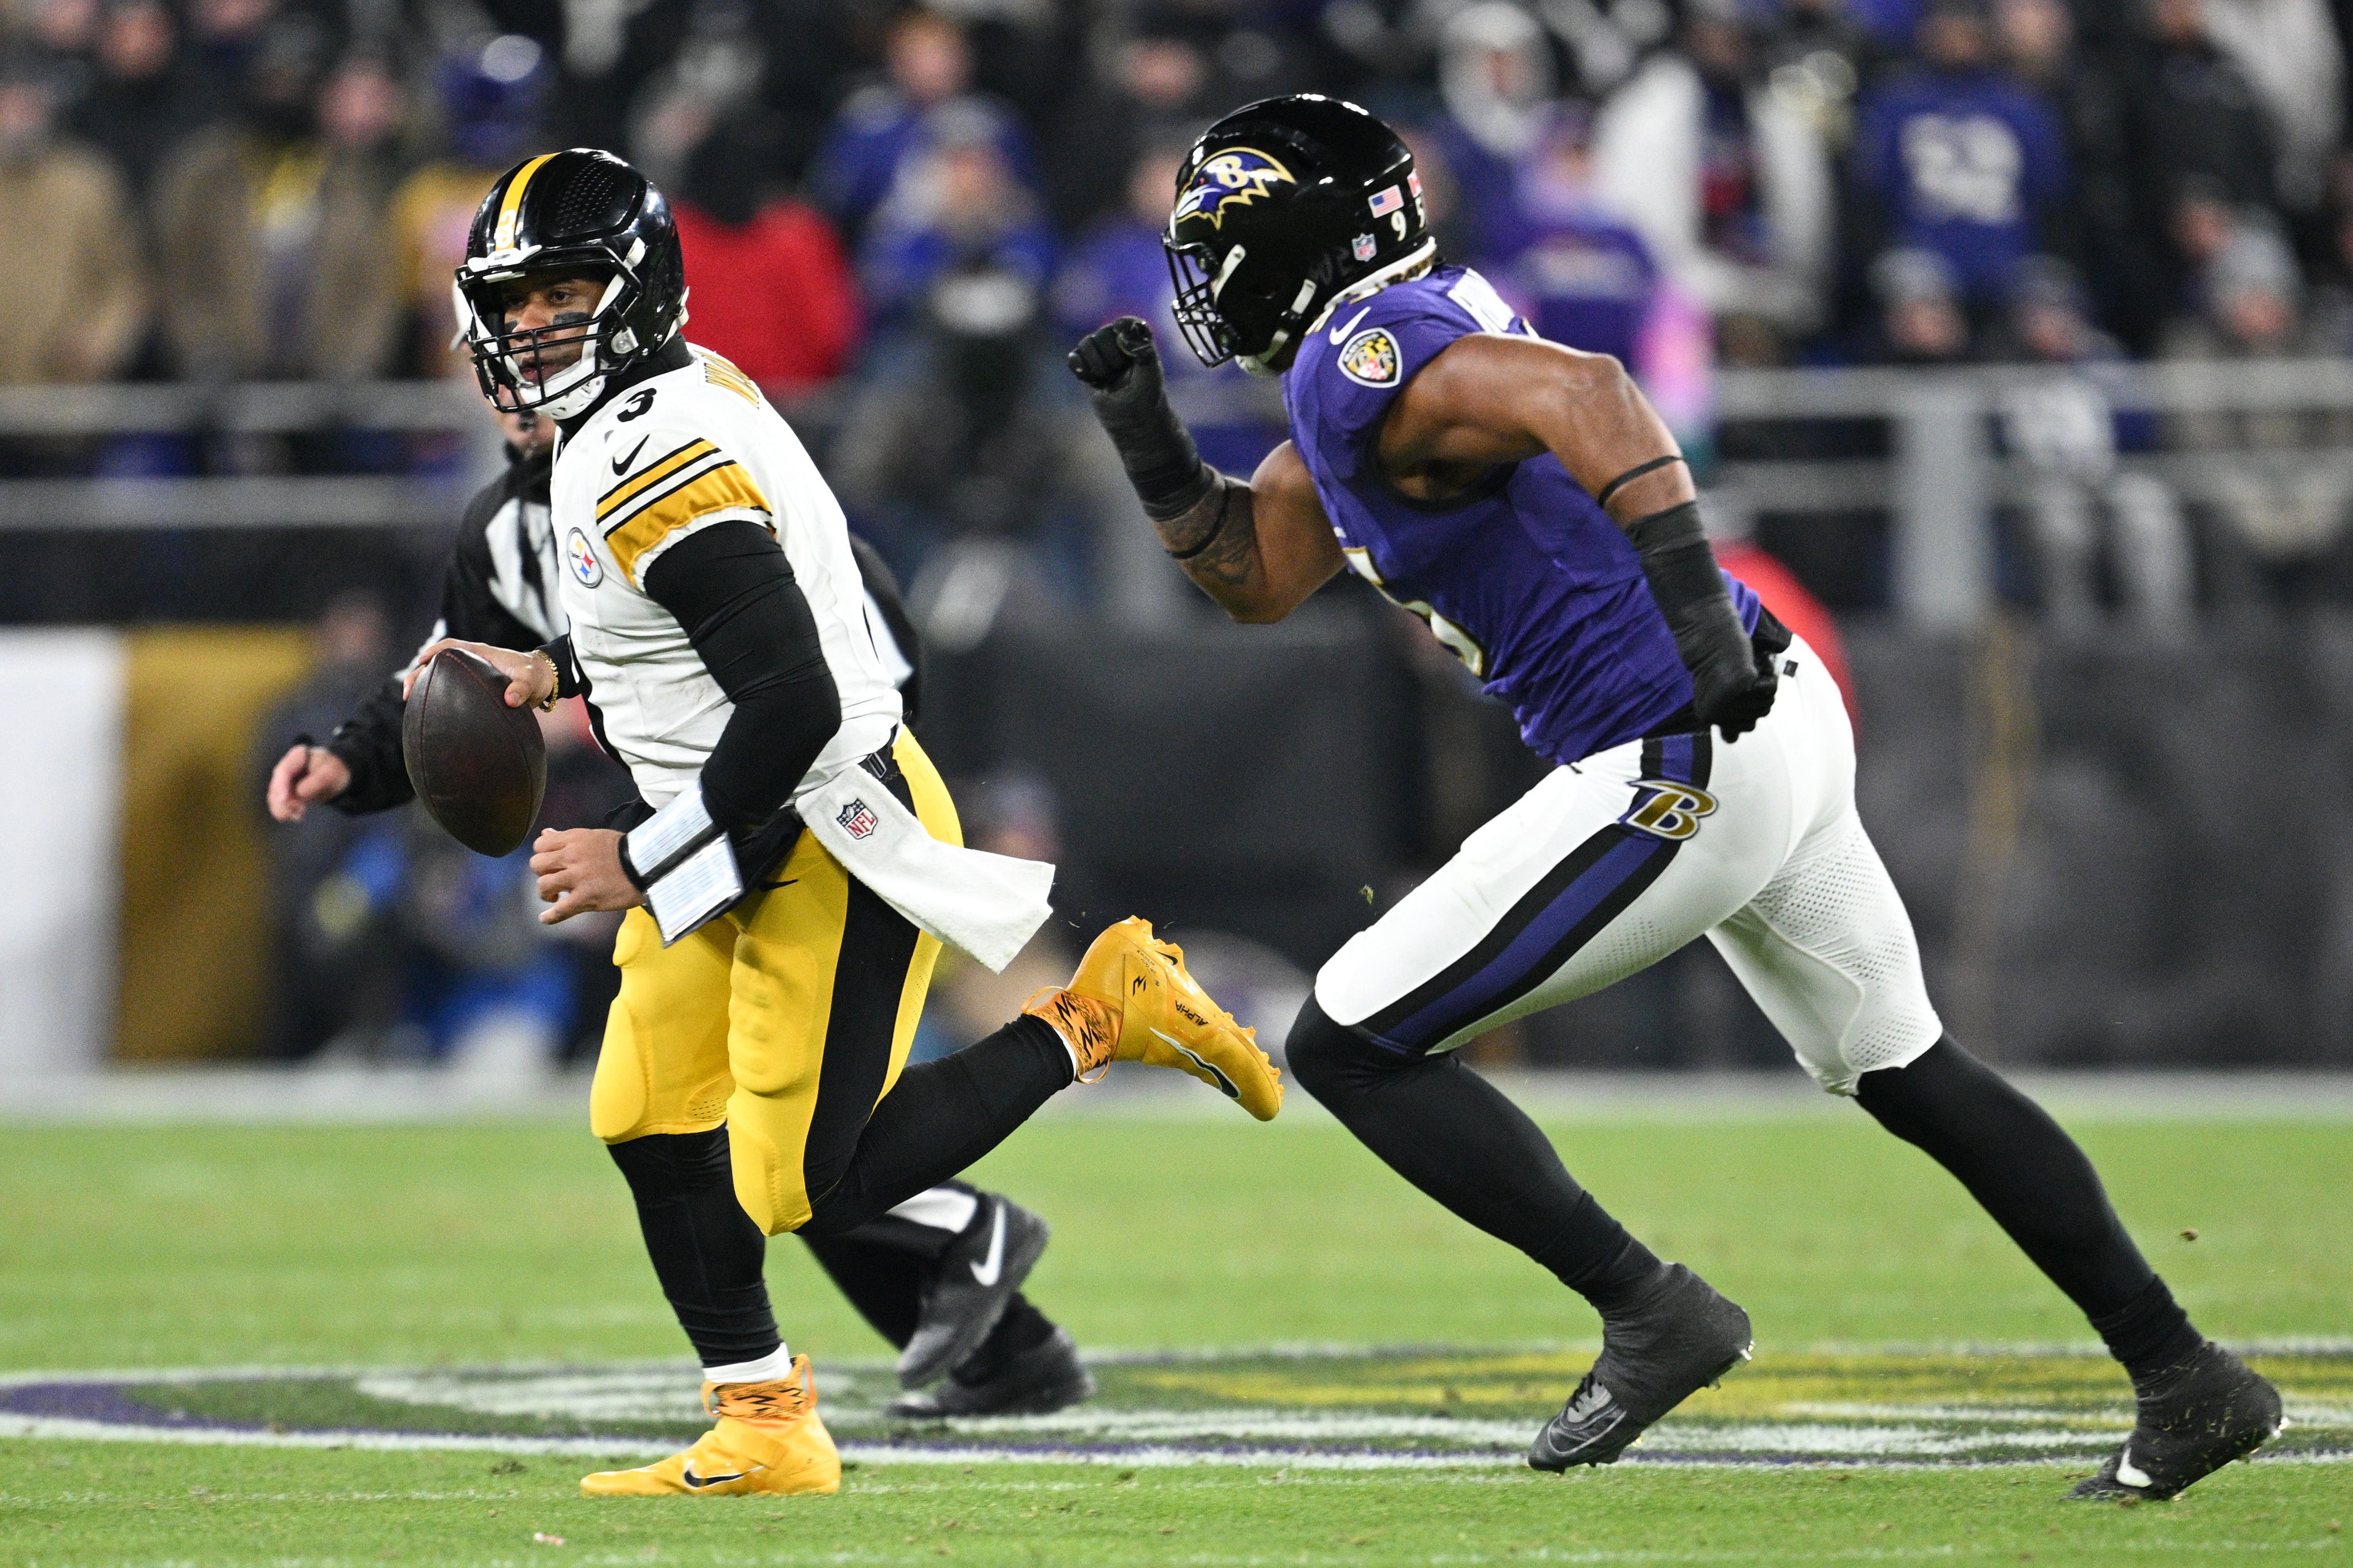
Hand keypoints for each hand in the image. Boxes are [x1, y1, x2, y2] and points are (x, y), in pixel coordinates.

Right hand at [267, 744, 350, 820]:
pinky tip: (297, 816)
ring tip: (299, 816)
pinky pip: (279, 804)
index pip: (284, 771)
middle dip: (283, 802)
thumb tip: (299, 792)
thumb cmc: (334, 770)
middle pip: (275, 785)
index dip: (281, 786)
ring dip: (283, 809)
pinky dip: (285, 812)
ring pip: (274, 797)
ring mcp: (283, 780)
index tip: (284, 800)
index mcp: (297, 756)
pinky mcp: (284, 793)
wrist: (336, 776)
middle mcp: (285, 767)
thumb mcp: (332, 772)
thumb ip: (317, 781)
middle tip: (298, 812)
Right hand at [403, 638, 551, 709]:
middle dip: (419, 673)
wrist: (544, 681)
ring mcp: (472, 674)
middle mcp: (473, 662)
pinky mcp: (473, 687)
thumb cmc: (536, 676)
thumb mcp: (531, 680)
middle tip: (407, 692)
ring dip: (425, 686)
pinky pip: (451, 689)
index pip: (452, 646)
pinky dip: (438, 697)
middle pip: (439, 663)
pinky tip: (431, 712)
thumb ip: (522, 688)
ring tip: (411, 704)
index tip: (420, 661)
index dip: (434, 651)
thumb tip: (511, 700)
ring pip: (442, 677)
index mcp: (481, 653)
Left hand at [530, 828, 643, 924]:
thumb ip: (568, 837)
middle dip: (542, 873)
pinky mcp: (585, 898)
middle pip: (537, 865)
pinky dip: (550, 916)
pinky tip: (545, 918)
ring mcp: (578, 878)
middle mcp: (572, 857)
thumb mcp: (594, 836)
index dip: (542, 854)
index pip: (540, 845)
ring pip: (543, 885)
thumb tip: (546, 833)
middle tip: (555, 878)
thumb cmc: (622, 850)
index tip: (551, 862)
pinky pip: (560, 910)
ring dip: (546, 893)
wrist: (645, 866)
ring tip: (555, 897)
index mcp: (574, 840)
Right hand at [1067, 316, 1161, 401]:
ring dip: (1097, 364)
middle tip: (1118, 371)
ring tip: (1107, 378)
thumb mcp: (1150, 374)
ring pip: (1087, 343)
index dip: (1122, 327)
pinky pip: (1074, 358)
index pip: (1127, 323)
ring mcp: (1100, 353)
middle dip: (1109, 354)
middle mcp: (1117, 342)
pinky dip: (1080, 368)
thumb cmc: (1146, 396)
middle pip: (1104, 333)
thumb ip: (1143, 351)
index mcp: (1137, 340)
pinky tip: (1092, 380)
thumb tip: (1124, 333)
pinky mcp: (1085, 366)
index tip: (1121, 336)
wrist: (1133, 419)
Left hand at [1689, 641, 1778, 742]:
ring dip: (1764, 683)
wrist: (1709, 638)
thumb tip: (1731, 740)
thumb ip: (1730, 720)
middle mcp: (1714, 715)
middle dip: (1759, 695)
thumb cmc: (1719, 666)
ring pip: (1766, 703)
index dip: (1751, 706)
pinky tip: (1753, 665)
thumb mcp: (1725, 697)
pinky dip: (1767, 674)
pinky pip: (1768, 688)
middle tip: (1744, 677)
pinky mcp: (1738, 685)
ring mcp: (1726, 701)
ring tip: (1747, 670)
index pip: (1748, 728)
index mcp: (1708, 717)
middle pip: (1760, 715)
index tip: (1738, 690)